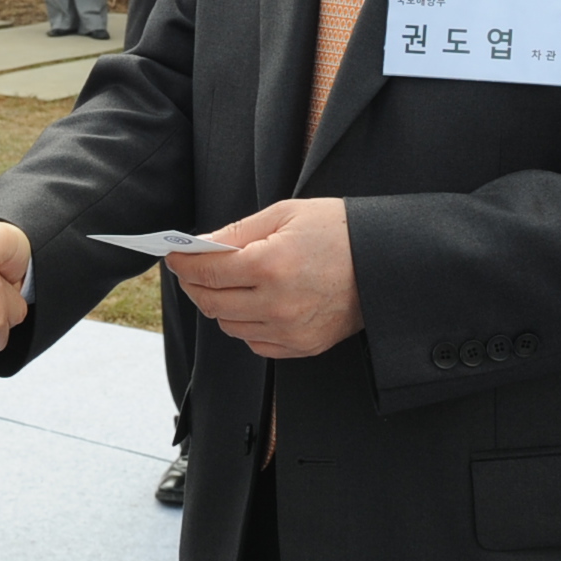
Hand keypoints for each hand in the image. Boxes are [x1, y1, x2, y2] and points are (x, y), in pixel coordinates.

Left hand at [173, 199, 359, 359]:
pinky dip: (245, 324)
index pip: (206, 271)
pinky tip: (252, 304)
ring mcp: (290, 330)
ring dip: (218, 304)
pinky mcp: (302, 346)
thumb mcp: (285, 214)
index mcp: (271, 264)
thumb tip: (199, 245)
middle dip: (193, 284)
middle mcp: (278, 303)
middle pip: (211, 302)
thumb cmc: (339, 231)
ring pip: (229, 326)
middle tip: (190, 269)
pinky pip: (254, 343)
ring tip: (224, 283)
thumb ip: (236, 233)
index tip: (174, 256)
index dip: (182, 264)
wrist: (386, 262)